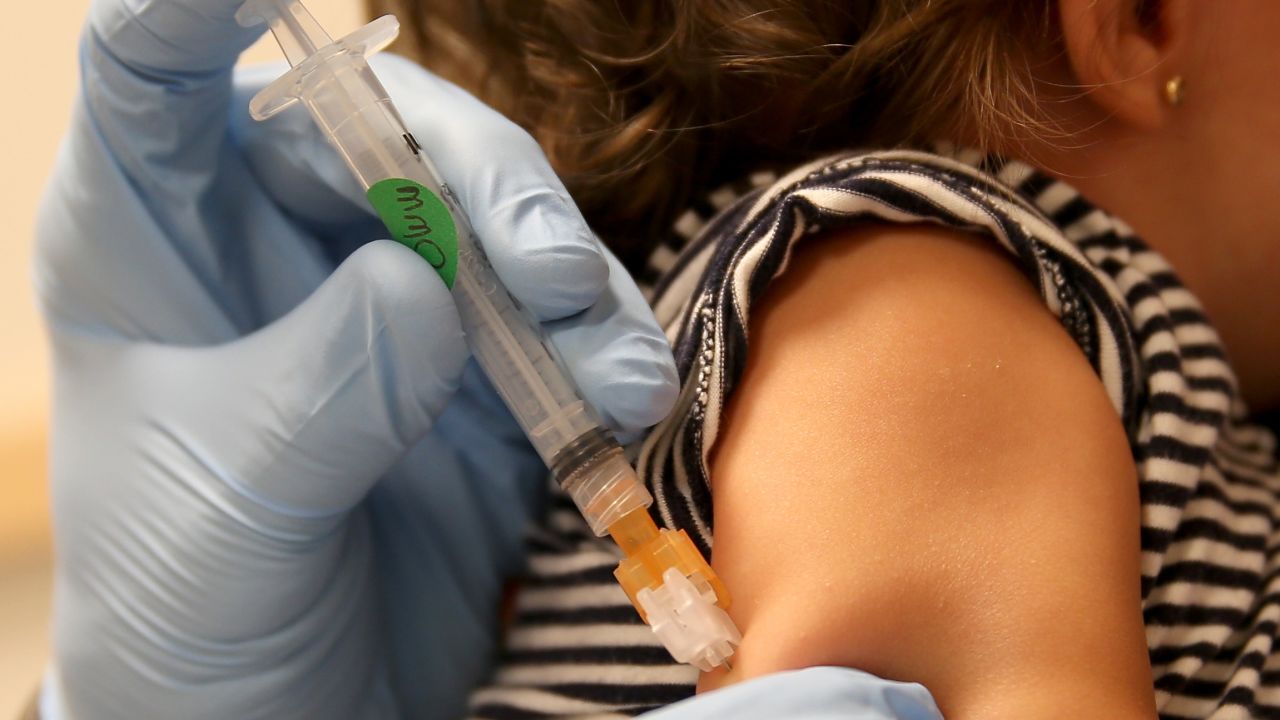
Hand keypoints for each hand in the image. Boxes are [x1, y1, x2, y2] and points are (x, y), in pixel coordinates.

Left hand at [35, 1, 675, 717]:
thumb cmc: (183, 611)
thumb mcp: (226, 500)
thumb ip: (321, 384)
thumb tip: (426, 285)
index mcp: (155, 242)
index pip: (154, 70)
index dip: (195, 0)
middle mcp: (274, 249)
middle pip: (376, 131)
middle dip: (480, 181)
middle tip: (547, 267)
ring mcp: (384, 308)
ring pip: (488, 222)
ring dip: (567, 276)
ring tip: (612, 368)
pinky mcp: (472, 377)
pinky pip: (550, 324)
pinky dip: (597, 349)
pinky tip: (624, 399)